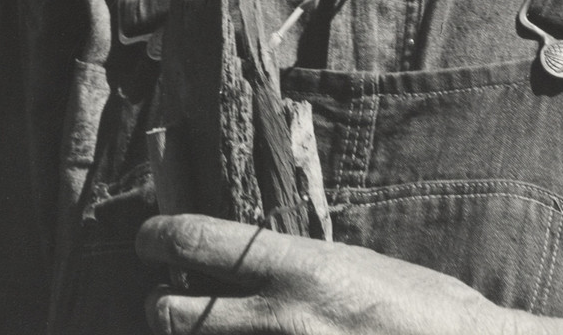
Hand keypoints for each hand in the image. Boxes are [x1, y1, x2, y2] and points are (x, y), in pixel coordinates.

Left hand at [136, 213, 503, 333]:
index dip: (160, 236)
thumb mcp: (352, 263)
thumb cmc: (415, 305)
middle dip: (159, 307)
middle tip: (162, 299)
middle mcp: (282, 318)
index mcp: (299, 266)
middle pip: (177, 315)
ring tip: (194, 328)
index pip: (201, 241)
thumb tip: (244, 258)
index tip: (148, 237)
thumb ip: (295, 264)